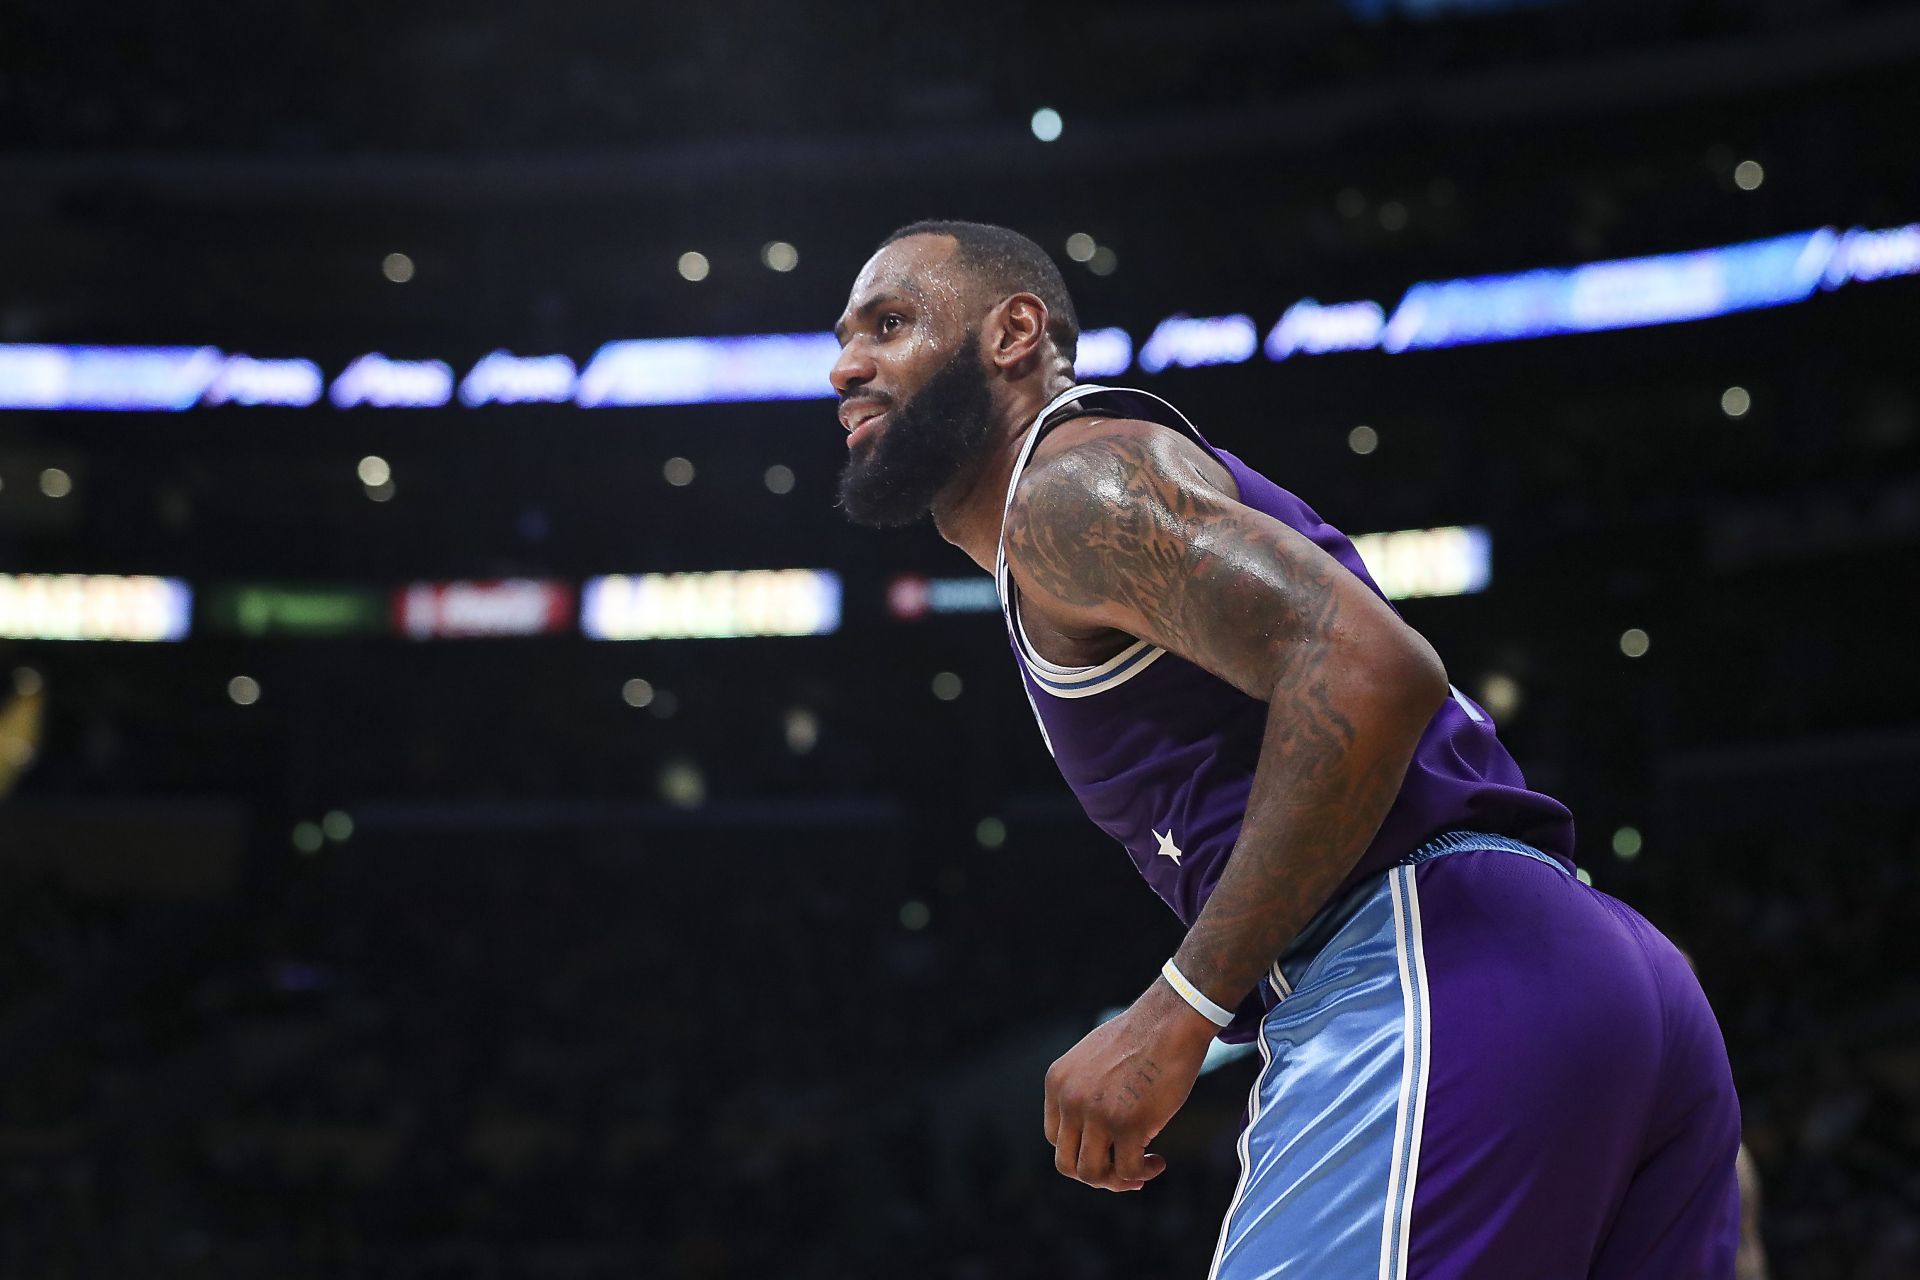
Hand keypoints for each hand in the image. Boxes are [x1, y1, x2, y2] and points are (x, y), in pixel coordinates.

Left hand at [1042, 977, 1219, 1191]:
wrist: (1170, 1021)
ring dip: (1118, 1181)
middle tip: (1122, 1171)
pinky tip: (1158, 1162)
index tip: (1108, 1150)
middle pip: (1067, 1163)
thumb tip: (1095, 1136)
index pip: (1056, 1137)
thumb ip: (1085, 1092)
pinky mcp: (1127, 1125)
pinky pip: (1127, 1170)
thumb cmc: (1142, 1038)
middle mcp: (1070, 1099)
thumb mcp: (1094, 1060)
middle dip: (1096, 1174)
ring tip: (1142, 1169)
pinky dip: (1143, 1173)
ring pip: (1092, 1174)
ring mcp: (1096, 1114)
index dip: (1082, 1150)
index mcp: (1058, 1082)